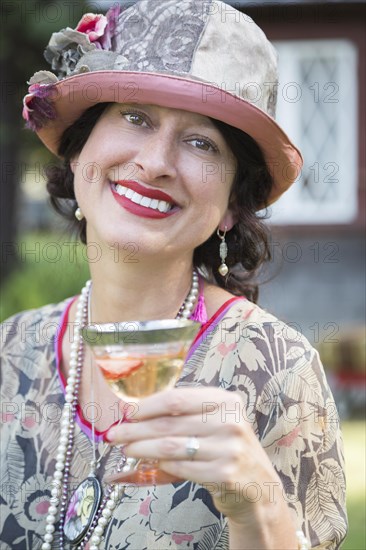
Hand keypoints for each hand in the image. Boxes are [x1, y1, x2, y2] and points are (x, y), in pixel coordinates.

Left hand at [104, 387, 280, 520]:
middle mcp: (230, 421)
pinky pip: (181, 468)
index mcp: (225, 401)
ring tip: (125, 449)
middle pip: (170, 423)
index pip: (177, 399)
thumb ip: (183, 416)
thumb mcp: (214, 422)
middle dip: (136, 429)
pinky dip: (160, 466)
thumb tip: (134, 412)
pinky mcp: (225, 474)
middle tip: (114, 434)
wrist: (257, 485)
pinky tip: (148, 465)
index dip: (147, 406)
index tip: (126, 412)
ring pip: (171, 446)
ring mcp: (229, 449)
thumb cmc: (225, 447)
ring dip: (142, 448)